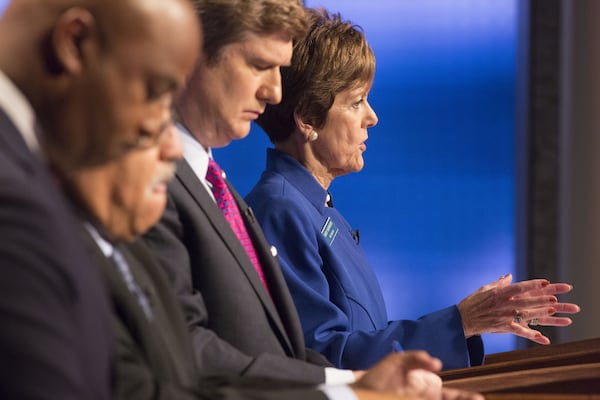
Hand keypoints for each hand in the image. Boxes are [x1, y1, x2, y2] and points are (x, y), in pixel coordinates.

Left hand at [352, 351, 482, 399]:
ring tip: (473, 399)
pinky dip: (435, 397)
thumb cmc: (374, 379)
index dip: (462, 397)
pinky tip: (438, 397)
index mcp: (421, 390)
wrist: (354, 393)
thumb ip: (415, 358)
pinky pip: (426, 399)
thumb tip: (438, 363)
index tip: (477, 398)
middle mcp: (421, 399)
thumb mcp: (395, 362)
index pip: (446, 395)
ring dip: (454, 399)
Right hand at [457, 273, 580, 343]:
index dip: (533, 285)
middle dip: (540, 298)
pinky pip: (518, 330)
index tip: (546, 282)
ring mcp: (503, 316)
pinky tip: (541, 336)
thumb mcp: (485, 289)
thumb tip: (509, 276)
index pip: (519, 287)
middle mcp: (502, 303)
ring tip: (552, 310)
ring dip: (539, 312)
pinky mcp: (501, 327)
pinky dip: (529, 333)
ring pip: (524, 314)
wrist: (462, 319)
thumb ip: (499, 284)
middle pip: (525, 300)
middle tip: (554, 297)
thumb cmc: (473, 302)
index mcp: (499, 292)